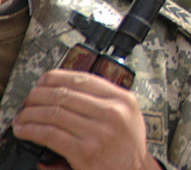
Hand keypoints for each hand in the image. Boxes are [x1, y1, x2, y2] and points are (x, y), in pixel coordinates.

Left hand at [11, 69, 160, 169]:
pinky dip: (32, 130)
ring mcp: (99, 133)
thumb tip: (67, 88)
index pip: (83, 80)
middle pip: (65, 95)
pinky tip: (25, 130)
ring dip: (31, 113)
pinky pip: (50, 135)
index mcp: (123, 100)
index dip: (57, 77)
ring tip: (22, 116)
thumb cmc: (128, 145)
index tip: (44, 80)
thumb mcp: (128, 114)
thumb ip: (106, 99)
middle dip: (39, 95)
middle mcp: (112, 113)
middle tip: (29, 99)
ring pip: (54, 113)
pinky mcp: (84, 152)